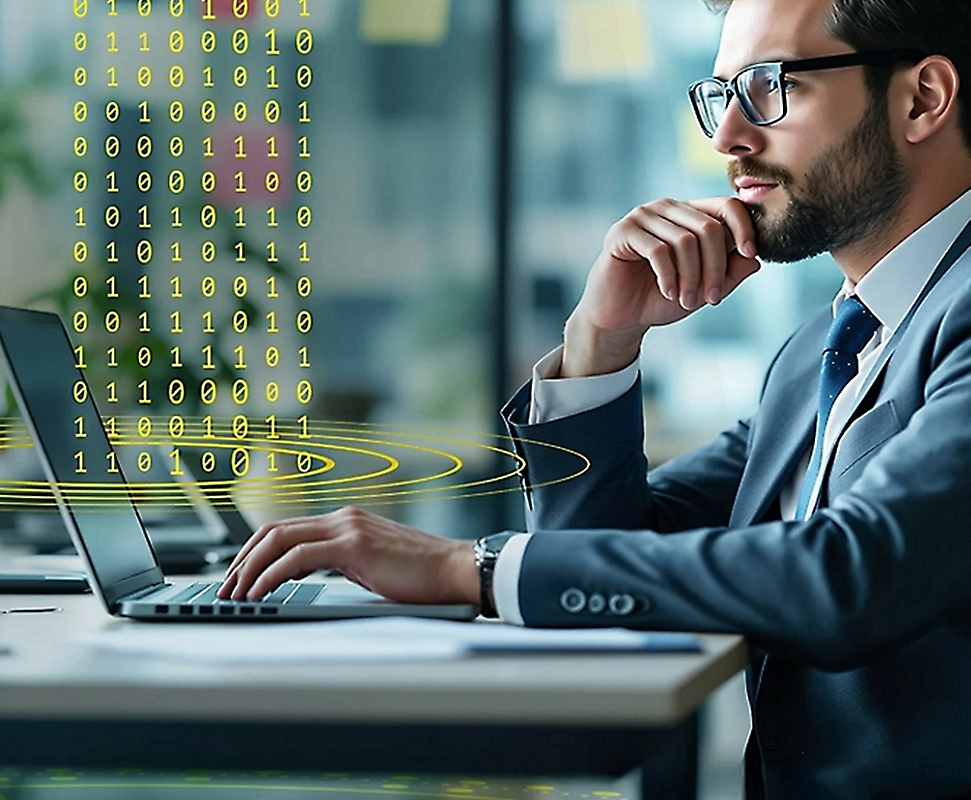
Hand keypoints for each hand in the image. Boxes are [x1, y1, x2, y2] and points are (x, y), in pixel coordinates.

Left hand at [216, 506, 478, 605]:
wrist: (456, 571)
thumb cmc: (421, 576)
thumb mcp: (371, 567)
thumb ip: (340, 563)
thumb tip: (304, 575)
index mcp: (345, 521)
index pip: (285, 529)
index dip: (253, 553)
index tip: (237, 577)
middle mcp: (342, 518)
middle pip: (272, 530)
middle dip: (242, 559)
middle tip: (225, 588)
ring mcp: (347, 528)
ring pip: (279, 539)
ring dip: (250, 568)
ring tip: (235, 594)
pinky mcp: (354, 546)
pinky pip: (298, 556)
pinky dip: (271, 574)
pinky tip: (259, 593)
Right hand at [561, 197, 759, 376]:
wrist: (620, 317)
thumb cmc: (659, 299)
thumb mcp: (702, 289)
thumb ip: (729, 274)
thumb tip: (756, 260)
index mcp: (690, 215)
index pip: (726, 205)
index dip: (744, 227)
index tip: (749, 254)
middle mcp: (668, 208)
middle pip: (709, 227)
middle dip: (715, 268)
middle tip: (711, 299)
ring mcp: (643, 216)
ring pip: (685, 241)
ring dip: (691, 278)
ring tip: (686, 301)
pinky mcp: (623, 232)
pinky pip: (658, 250)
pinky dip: (669, 276)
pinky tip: (668, 292)